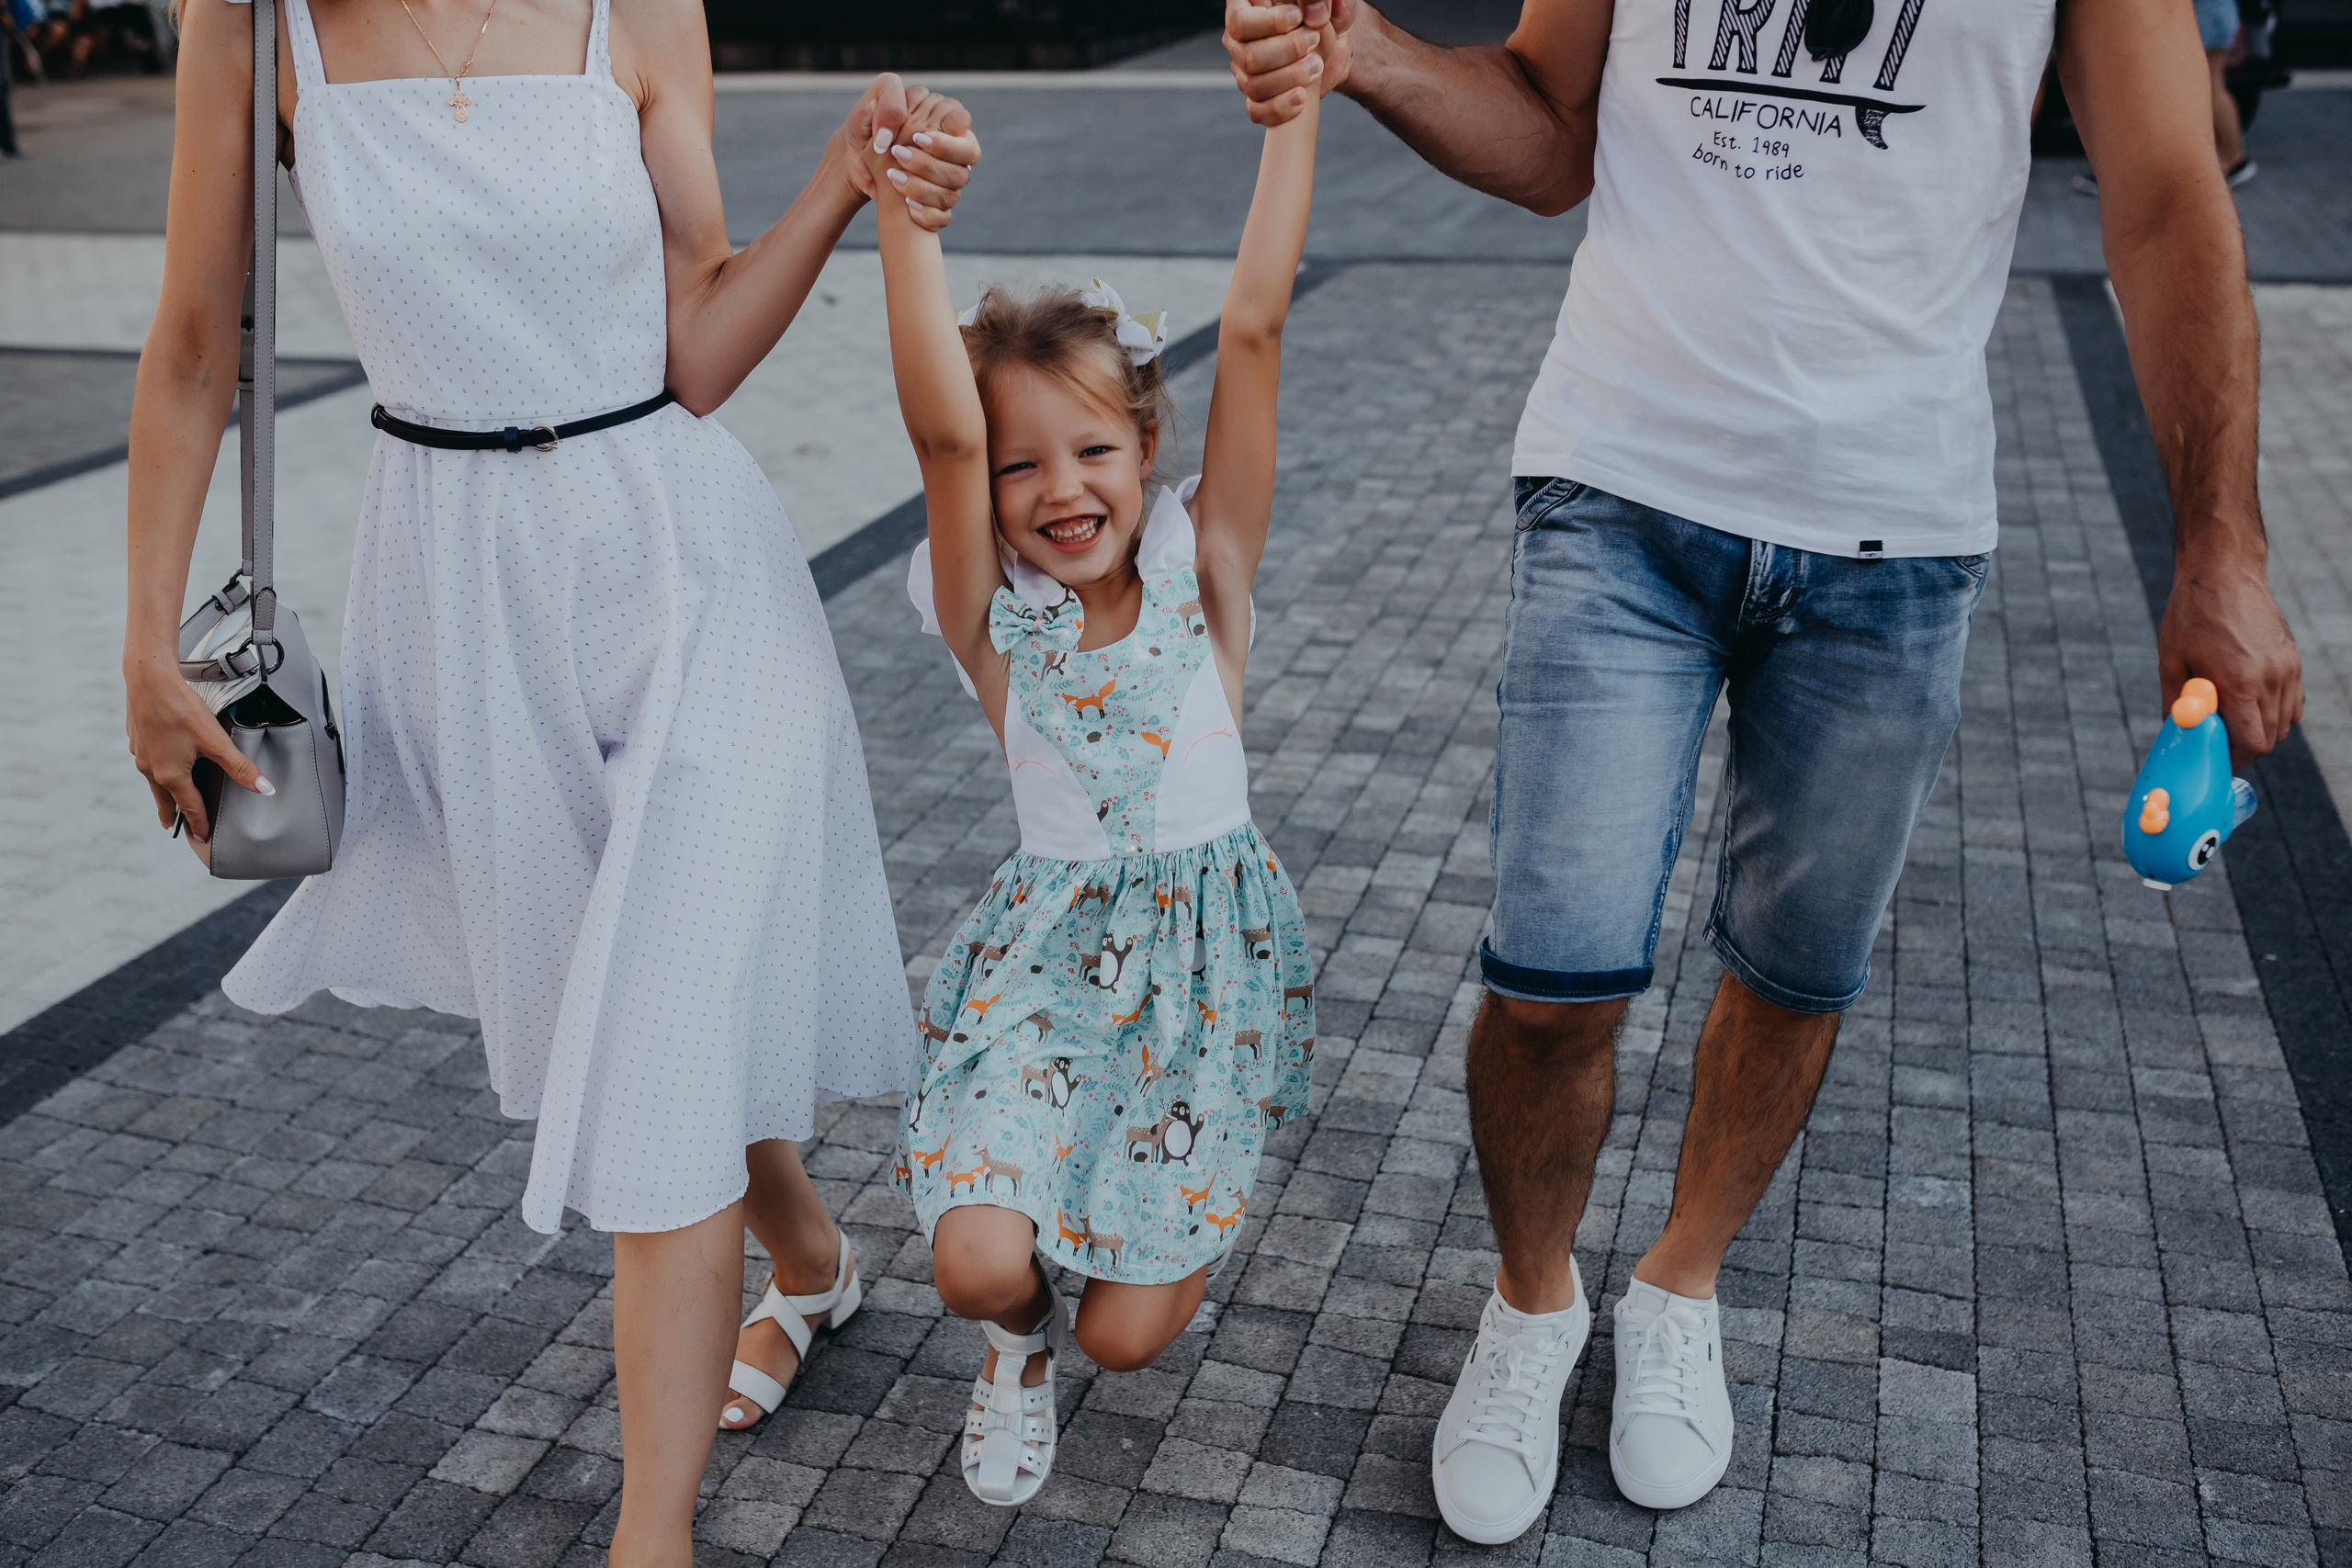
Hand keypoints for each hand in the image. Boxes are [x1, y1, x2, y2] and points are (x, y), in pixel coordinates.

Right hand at [124, 653, 271, 843]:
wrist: (149, 679)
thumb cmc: (182, 710)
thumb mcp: (215, 741)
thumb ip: (240, 767)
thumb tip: (265, 789)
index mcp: (171, 775)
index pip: (189, 806)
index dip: (199, 822)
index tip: (202, 836)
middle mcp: (151, 768)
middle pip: (165, 798)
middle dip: (171, 813)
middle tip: (171, 826)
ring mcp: (141, 753)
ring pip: (153, 781)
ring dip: (161, 793)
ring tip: (165, 800)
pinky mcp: (137, 737)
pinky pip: (148, 761)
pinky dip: (155, 770)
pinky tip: (158, 763)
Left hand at [839, 74, 979, 229]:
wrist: (855, 160)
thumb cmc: (867, 130)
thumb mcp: (869, 109)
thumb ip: (886, 103)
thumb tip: (898, 127)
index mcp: (942, 119)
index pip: (962, 122)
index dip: (947, 132)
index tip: (918, 138)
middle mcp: (951, 150)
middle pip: (966, 156)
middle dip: (932, 160)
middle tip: (899, 154)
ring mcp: (947, 178)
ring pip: (954, 187)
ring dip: (923, 185)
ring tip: (893, 176)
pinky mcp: (936, 204)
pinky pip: (943, 215)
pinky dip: (926, 212)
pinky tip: (907, 205)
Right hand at [1225, 0, 1352, 125]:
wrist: (1335, 46)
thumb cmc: (1324, 14)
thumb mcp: (1327, 1)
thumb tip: (1315, 12)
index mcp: (1246, 11)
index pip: (1239, 22)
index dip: (1268, 23)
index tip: (1297, 17)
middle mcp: (1239, 41)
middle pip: (1247, 56)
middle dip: (1286, 51)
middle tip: (1314, 40)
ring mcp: (1245, 72)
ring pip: (1253, 85)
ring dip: (1290, 77)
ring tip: (1316, 65)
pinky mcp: (1256, 99)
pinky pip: (1258, 111)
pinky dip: (1282, 107)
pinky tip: (1302, 97)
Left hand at [2157, 548, 2303, 765]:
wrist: (2223, 572)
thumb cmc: (2192, 614)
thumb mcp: (2171, 661)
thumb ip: (2175, 703)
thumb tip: (2175, 733)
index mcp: (2240, 682)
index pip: (2253, 743)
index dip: (2235, 759)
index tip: (2217, 759)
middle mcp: (2272, 678)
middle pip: (2271, 738)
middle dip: (2246, 748)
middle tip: (2220, 743)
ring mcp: (2288, 668)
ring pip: (2285, 723)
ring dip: (2261, 731)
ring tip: (2232, 721)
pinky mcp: (2294, 659)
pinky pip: (2293, 702)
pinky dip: (2276, 713)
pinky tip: (2251, 705)